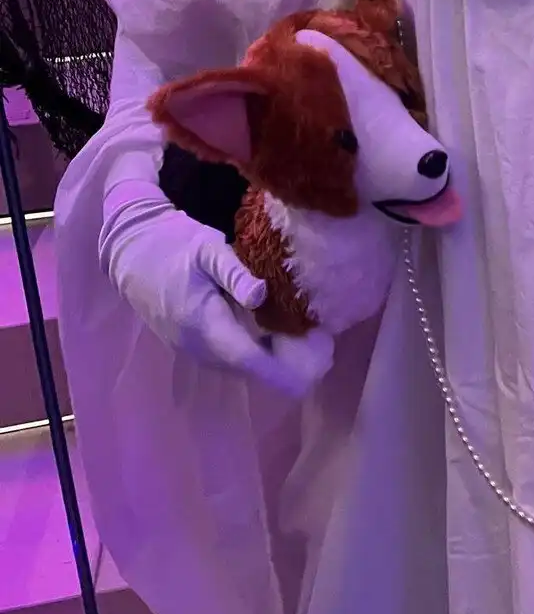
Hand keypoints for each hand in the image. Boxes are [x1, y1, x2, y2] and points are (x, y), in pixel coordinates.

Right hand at [100, 179, 333, 396]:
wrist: (131, 250)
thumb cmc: (173, 243)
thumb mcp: (207, 247)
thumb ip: (234, 273)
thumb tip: (261, 296)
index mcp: (203, 325)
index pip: (250, 361)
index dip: (288, 367)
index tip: (320, 358)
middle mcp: (198, 348)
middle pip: (252, 370)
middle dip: (289, 362)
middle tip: (323, 339)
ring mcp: (193, 350)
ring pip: (242, 367)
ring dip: (275, 358)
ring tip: (308, 333)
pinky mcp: (193, 346)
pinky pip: (232, 358)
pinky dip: (258, 350)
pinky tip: (278, 329)